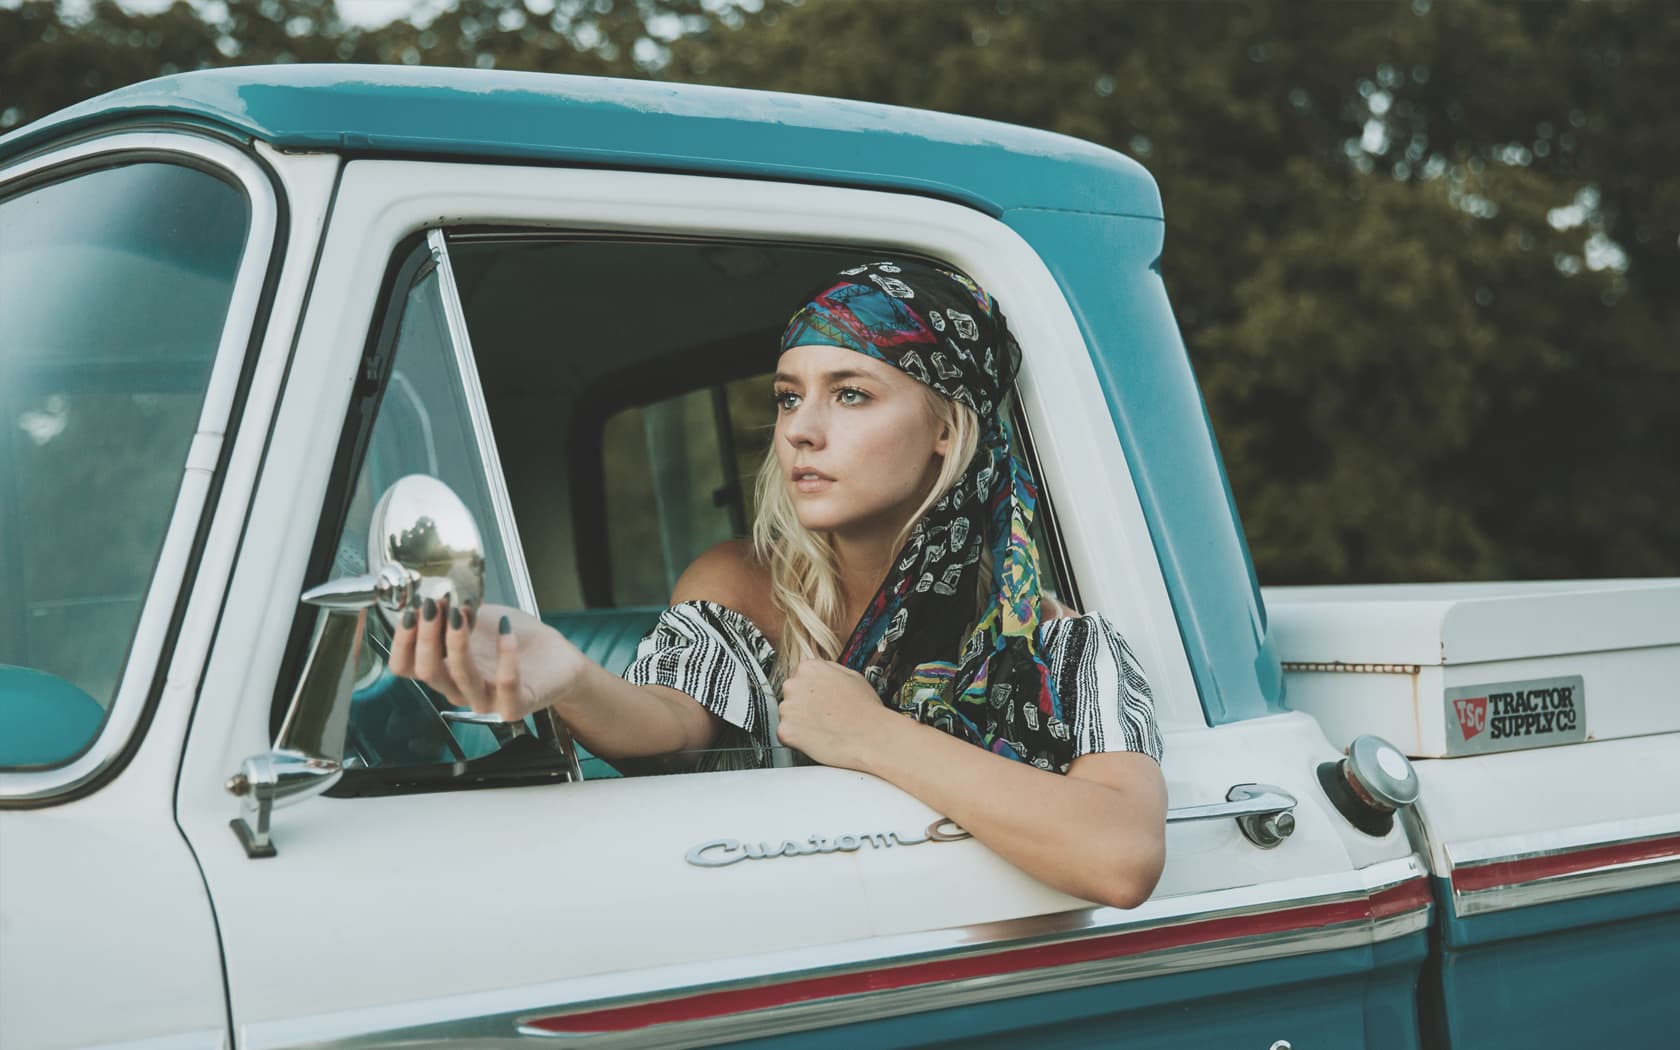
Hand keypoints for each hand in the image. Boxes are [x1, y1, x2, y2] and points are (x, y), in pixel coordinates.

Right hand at [386, 598, 591, 722]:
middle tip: (433, 606)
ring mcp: (486, 701)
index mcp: (444, 670)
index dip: (402, 641)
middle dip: (426, 636)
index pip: (406, 667)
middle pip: (428, 671)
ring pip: (461, 677)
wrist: (555, 658)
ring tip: (462, 613)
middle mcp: (459, 689)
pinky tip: (506, 629)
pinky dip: (505, 653)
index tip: (410, 611)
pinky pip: (506, 683)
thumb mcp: (479, 618)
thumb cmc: (515, 638)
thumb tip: (434, 593)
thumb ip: (455, 611)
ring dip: (457, 642)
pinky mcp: (515, 704)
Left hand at [775, 659, 898, 770]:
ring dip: (800, 723)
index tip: (819, 701)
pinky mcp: (786, 731)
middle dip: (803, 706)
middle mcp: (794, 684)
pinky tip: (816, 739)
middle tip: (823, 716)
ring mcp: (788, 708)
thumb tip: (822, 673)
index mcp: (809, 668)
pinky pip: (785, 735)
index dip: (811, 692)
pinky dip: (797, 740)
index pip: (799, 678)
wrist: (871, 736)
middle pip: (790, 695)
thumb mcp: (853, 676)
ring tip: (823, 728)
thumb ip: (829, 671)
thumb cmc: (866, 710)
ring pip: (787, 716)